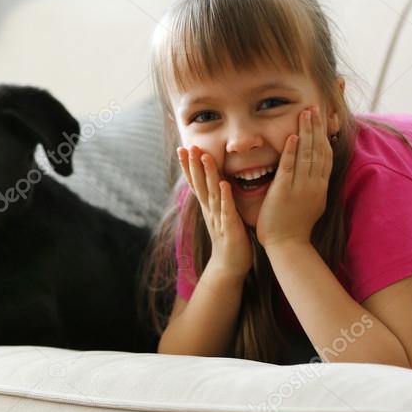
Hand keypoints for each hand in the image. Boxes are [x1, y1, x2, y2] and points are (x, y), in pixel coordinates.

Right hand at [177, 145, 253, 278]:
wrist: (229, 265)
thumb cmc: (227, 238)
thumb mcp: (219, 214)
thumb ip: (216, 199)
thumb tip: (214, 182)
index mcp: (207, 205)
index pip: (195, 182)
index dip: (188, 166)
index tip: (182, 148)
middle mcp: (209, 209)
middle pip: (199, 184)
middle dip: (192, 165)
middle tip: (187, 146)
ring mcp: (218, 218)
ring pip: (211, 192)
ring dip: (208, 174)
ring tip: (204, 157)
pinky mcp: (229, 227)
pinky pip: (226, 209)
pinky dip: (224, 197)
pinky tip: (224, 184)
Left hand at [256, 105, 332, 248]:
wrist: (288, 246)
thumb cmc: (295, 226)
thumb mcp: (311, 203)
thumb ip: (313, 186)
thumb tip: (316, 173)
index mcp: (320, 186)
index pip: (326, 154)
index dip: (325, 135)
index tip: (324, 117)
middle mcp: (314, 184)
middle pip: (319, 150)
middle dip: (317, 127)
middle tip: (315, 107)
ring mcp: (301, 188)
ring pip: (307, 155)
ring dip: (307, 132)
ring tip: (306, 113)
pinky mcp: (285, 192)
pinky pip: (289, 168)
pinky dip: (291, 152)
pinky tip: (292, 136)